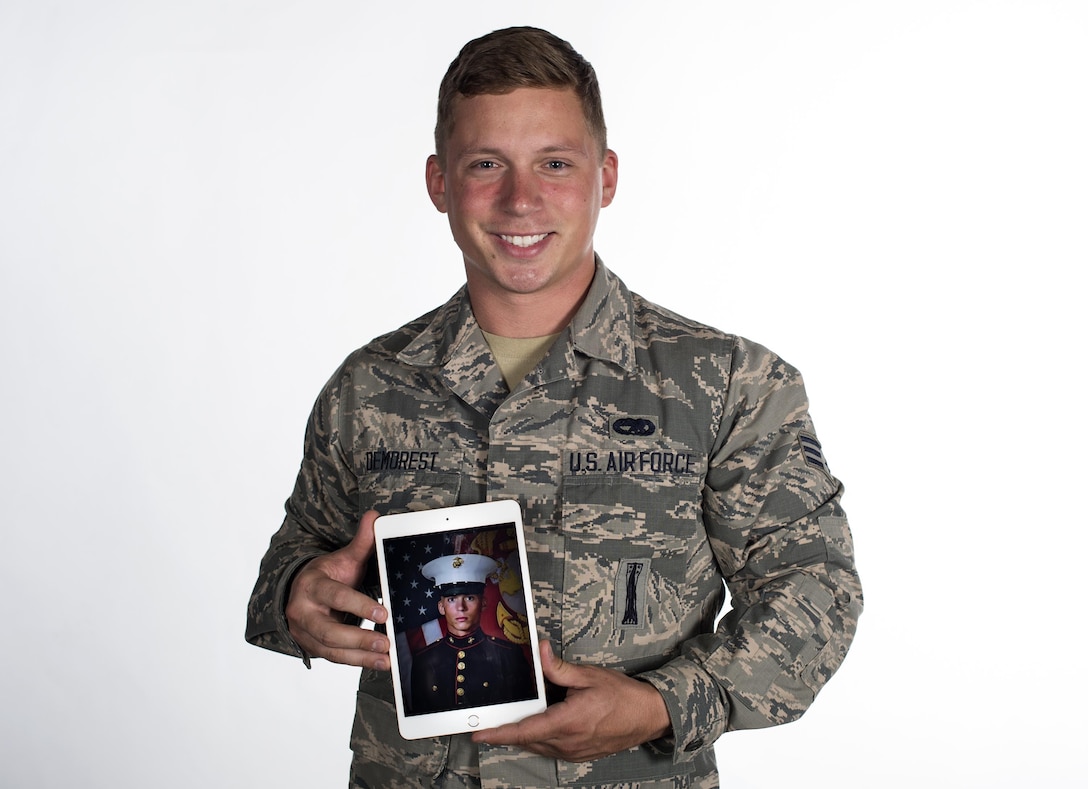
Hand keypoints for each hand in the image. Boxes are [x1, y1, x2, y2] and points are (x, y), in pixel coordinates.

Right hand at [285, 510, 389, 667]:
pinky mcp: (312, 648)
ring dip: (360, 657)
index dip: (358, 606)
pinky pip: (334, 659)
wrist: (300, 592)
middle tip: (386, 642)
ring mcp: (305, 633)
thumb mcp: (343, 558)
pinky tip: (377, 663)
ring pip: (331, 650)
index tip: (383, 613)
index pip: (335, 596)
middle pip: (329, 631)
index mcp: (312, 585)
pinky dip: (356, 662)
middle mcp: (303, 612)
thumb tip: (374, 517)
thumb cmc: (327, 575)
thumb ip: (361, 542)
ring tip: (386, 659)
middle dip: (359, 639)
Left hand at [472, 641, 671, 761]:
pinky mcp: (580, 755)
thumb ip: (558, 668)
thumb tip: (538, 651)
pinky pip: (551, 750)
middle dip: (507, 733)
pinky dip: (539, 739)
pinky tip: (538, 726)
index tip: (479, 734)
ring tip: (510, 722)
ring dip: (524, 736)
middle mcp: (568, 742)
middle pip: (528, 741)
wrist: (649, 716)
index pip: (525, 731)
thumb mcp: (589, 675)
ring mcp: (574, 752)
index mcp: (568, 721)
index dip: (499, 734)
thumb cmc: (622, 695)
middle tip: (489, 722)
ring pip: (539, 747)